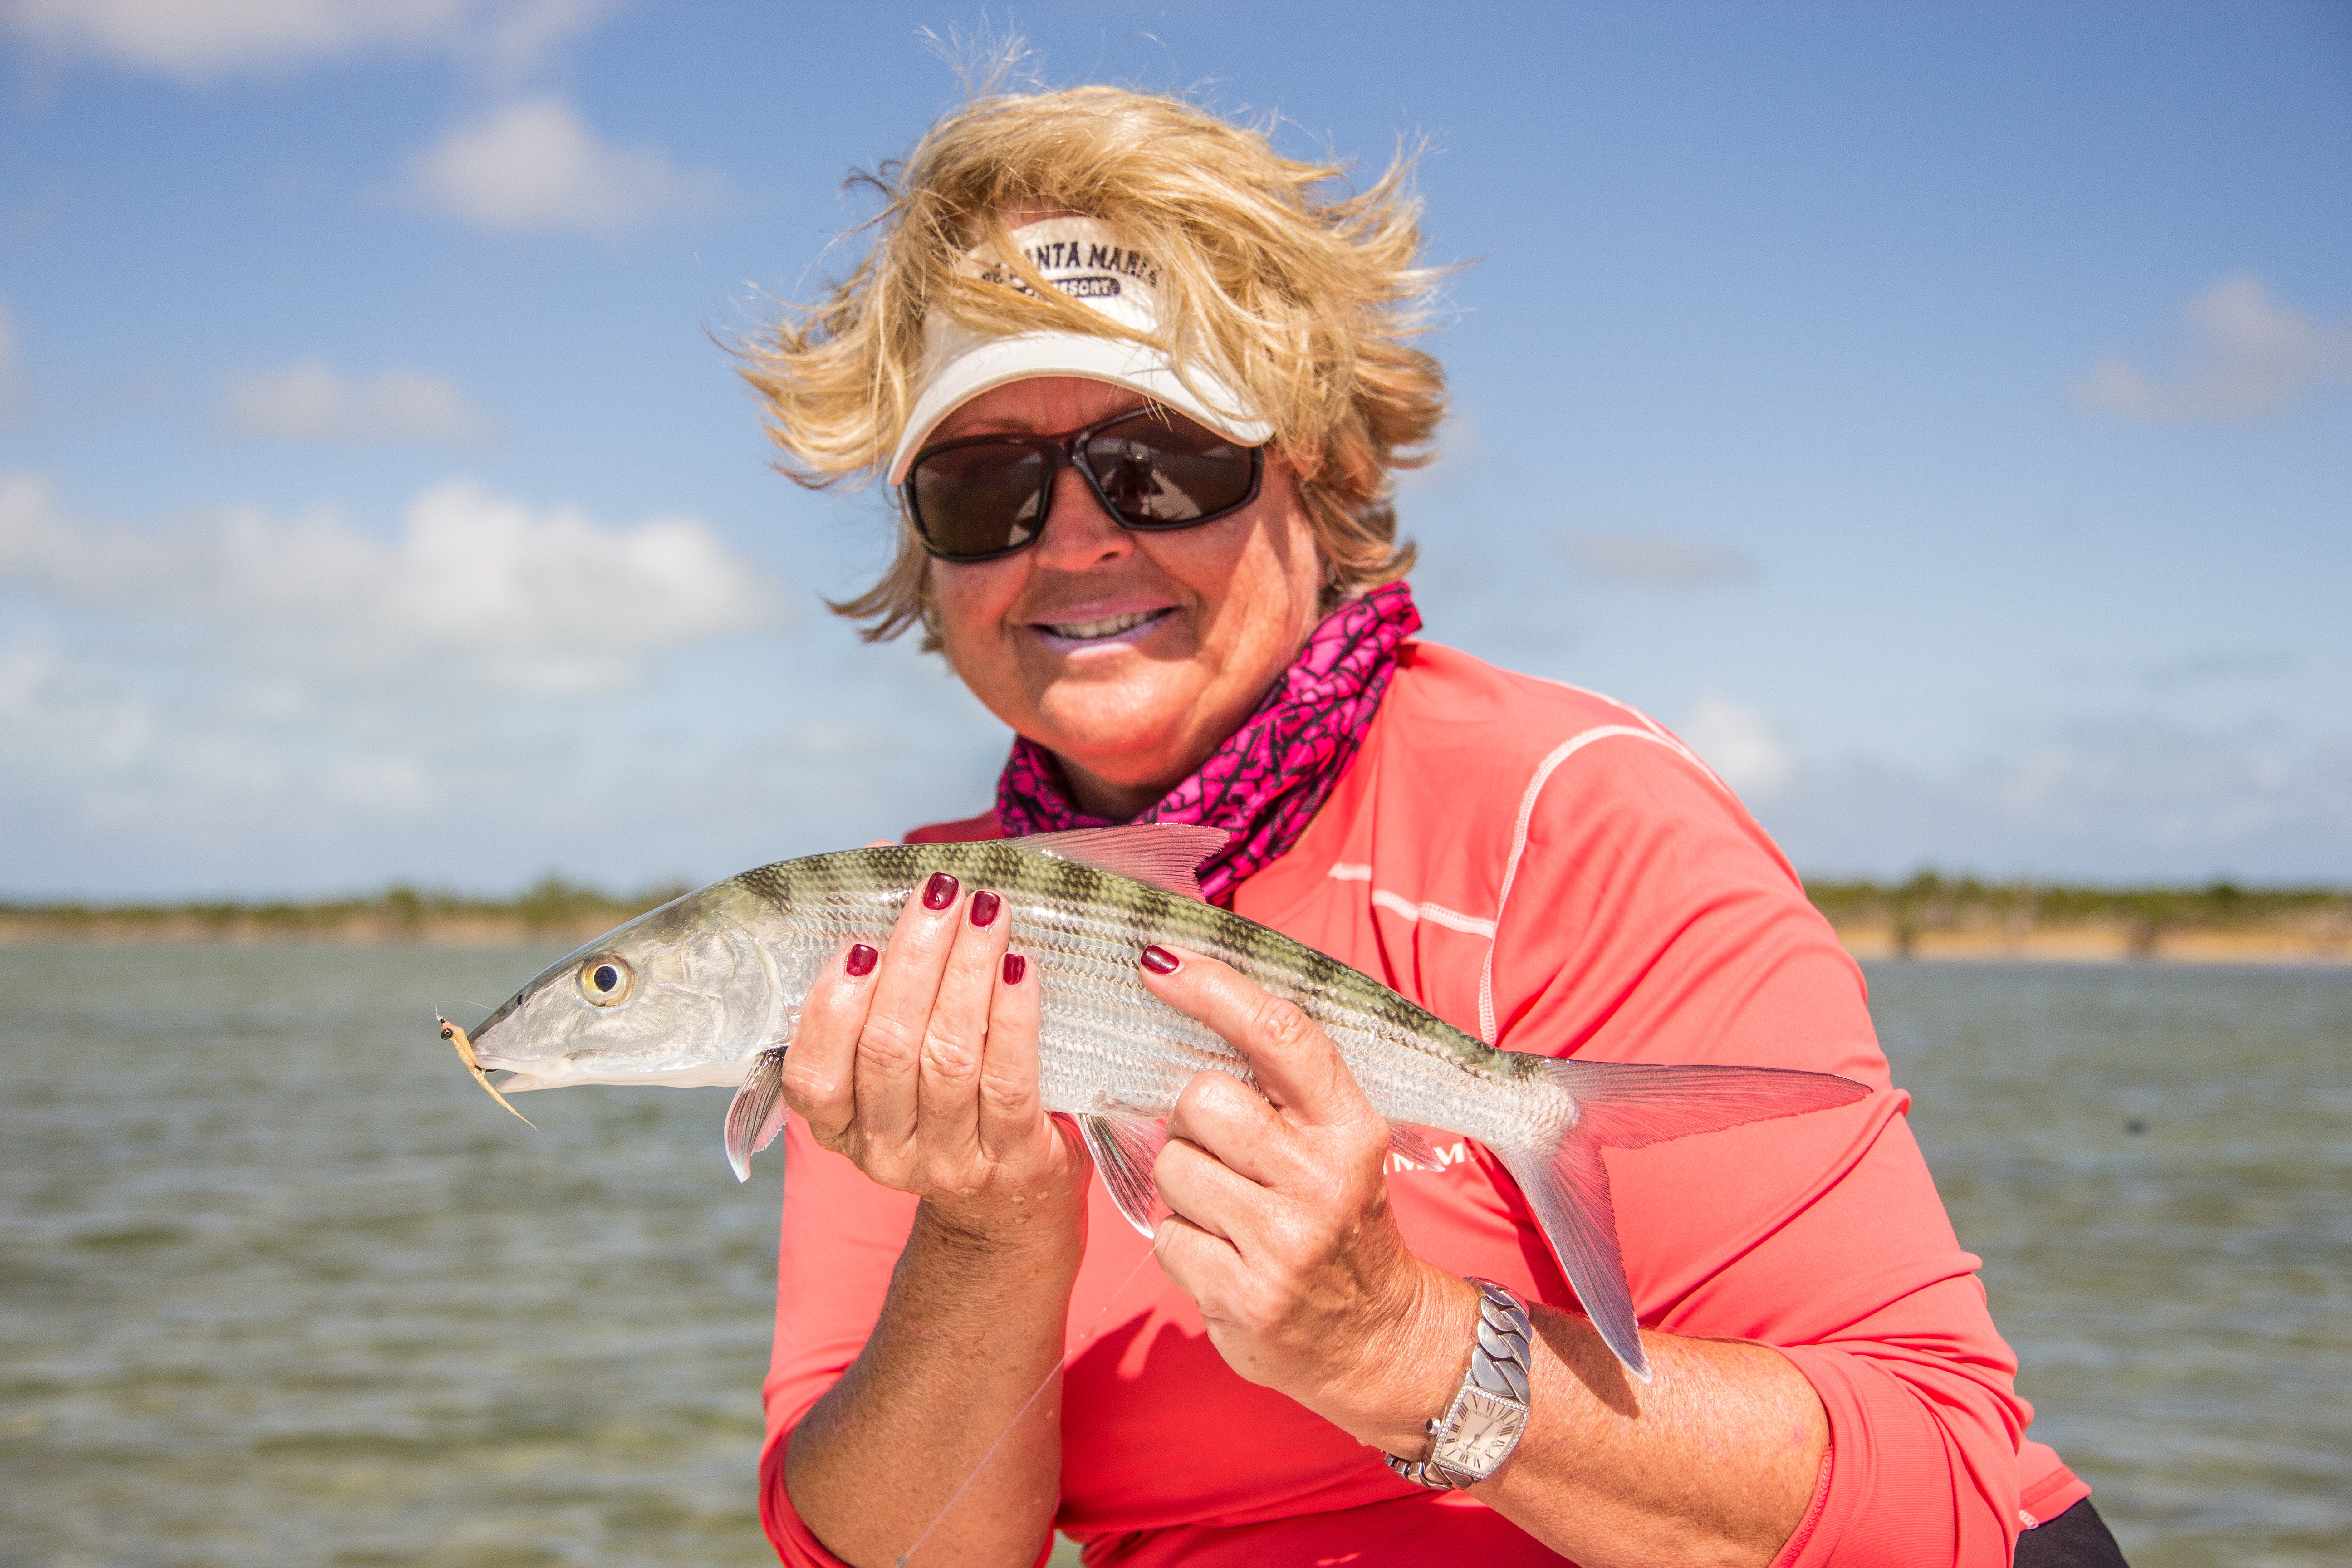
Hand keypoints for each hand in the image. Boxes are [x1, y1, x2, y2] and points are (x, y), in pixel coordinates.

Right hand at [778, 869, 1089, 1242]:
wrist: (1010, 1199)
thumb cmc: (946, 1095)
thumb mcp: (897, 1046)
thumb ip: (882, 962)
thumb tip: (879, 856)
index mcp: (839, 1124)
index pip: (813, 1076)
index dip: (831, 1009)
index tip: (859, 943)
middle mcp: (884, 1151)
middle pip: (889, 1050)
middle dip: (914, 961)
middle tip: (940, 893)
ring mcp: (948, 1161)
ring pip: (949, 1058)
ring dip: (967, 973)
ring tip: (988, 909)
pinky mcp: (1012, 1159)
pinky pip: (1009, 1080)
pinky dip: (1014, 1016)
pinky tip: (1020, 966)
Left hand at [1138, 946, 1477, 1452]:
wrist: (1375, 1336)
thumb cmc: (1341, 1220)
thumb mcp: (1337, 1142)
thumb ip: (1282, 1085)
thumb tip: (1187, 998)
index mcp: (1351, 1127)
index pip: (1279, 1034)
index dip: (1214, 988)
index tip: (1159, 961)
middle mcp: (1323, 1180)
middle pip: (1203, 1099)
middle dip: (1194, 1120)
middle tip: (1225, 1152)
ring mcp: (1284, 1243)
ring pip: (1173, 1167)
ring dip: (1184, 1185)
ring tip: (1229, 1210)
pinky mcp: (1244, 1297)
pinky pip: (1167, 1236)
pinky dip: (1182, 1243)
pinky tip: (1223, 1255)